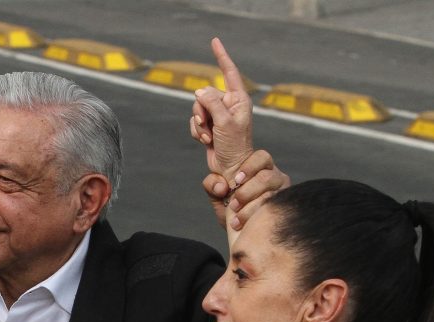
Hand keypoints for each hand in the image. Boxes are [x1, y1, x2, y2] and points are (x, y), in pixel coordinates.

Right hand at [190, 38, 252, 179]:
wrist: (230, 168)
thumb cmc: (234, 146)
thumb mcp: (225, 121)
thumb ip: (212, 102)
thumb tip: (200, 90)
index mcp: (239, 99)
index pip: (229, 72)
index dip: (221, 56)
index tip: (214, 41)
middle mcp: (229, 105)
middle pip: (205, 94)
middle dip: (201, 111)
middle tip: (207, 126)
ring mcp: (218, 115)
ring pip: (197, 108)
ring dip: (198, 124)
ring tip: (208, 136)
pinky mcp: (210, 126)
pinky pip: (195, 121)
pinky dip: (196, 131)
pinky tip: (205, 140)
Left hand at [202, 150, 289, 230]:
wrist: (237, 230)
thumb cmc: (230, 206)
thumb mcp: (217, 193)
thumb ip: (213, 184)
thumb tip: (221, 187)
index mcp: (258, 166)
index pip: (261, 157)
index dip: (249, 168)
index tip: (236, 181)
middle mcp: (274, 176)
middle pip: (266, 177)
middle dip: (247, 192)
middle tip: (234, 204)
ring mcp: (281, 192)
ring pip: (270, 195)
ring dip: (251, 207)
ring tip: (236, 218)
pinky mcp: (282, 209)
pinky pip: (273, 210)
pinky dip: (256, 217)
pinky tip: (245, 224)